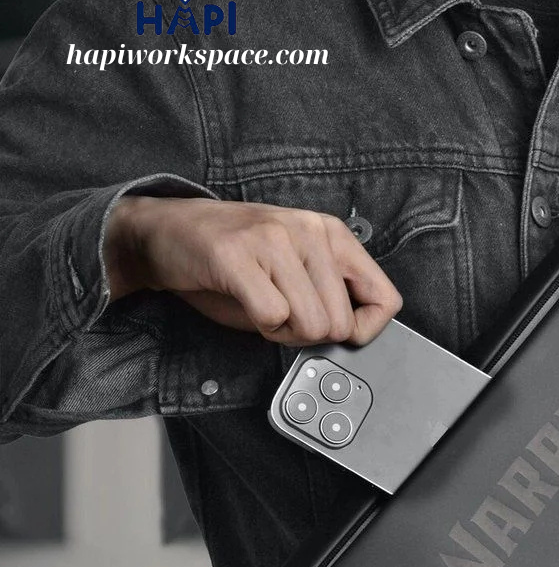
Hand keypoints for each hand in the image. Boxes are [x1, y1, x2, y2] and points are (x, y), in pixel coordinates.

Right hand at [104, 196, 402, 345]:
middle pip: (341, 323)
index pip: (386, 299)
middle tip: (282, 316)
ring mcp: (274, 239)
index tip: (338, 333)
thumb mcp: (297, 271)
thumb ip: (331, 295)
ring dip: (283, 332)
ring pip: (312, 324)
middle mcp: (309, 231)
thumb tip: (356, 334)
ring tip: (262, 306)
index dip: (364, 331)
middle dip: (309, 335)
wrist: (164, 232)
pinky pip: (273, 316)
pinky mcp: (237, 255)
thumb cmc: (233, 259)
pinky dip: (259, 326)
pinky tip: (244, 302)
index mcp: (332, 234)